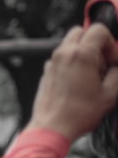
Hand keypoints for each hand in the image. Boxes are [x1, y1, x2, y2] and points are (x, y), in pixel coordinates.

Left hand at [28, 24, 117, 140]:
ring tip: (91, 74)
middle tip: (102, 62)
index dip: (110, 43)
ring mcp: (52, 63)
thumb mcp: (110, 93)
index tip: (113, 60)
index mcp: (81, 54)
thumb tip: (117, 66)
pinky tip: (78, 81)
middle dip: (95, 43)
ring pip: (69, 44)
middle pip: (81, 32)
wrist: (52, 128)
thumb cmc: (78, 113)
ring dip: (83, 52)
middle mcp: (64, 54)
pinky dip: (71, 63)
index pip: (99, 29)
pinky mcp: (46, 73)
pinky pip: (61, 59)